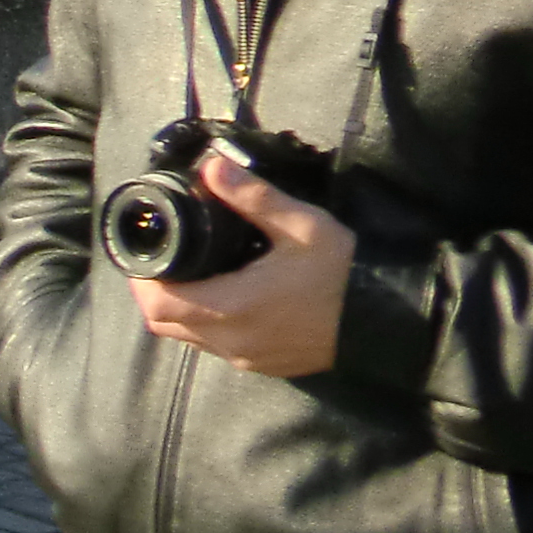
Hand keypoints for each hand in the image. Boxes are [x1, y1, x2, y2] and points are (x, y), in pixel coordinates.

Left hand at [128, 151, 351, 378]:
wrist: (393, 321)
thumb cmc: (345, 271)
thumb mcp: (300, 225)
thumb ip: (252, 196)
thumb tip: (209, 167)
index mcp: (231, 307)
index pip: (158, 303)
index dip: (140, 278)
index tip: (143, 252)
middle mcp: (231, 340)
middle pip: (164, 324)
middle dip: (153, 293)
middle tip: (161, 259)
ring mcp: (247, 358)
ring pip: (188, 339)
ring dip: (178, 310)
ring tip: (186, 274)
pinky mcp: (264, 365)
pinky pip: (215, 348)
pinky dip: (204, 325)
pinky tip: (221, 296)